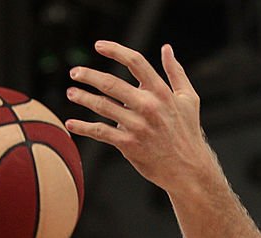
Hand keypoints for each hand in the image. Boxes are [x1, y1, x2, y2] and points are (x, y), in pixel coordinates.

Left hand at [64, 41, 215, 192]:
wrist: (188, 169)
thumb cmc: (188, 132)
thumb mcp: (189, 98)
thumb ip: (176, 72)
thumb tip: (166, 49)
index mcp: (161, 92)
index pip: (135, 62)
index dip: (115, 50)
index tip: (99, 45)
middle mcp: (148, 106)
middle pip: (111, 83)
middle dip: (89, 75)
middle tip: (75, 72)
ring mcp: (137, 126)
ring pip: (102, 106)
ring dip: (82, 98)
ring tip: (71, 93)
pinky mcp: (128, 144)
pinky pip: (100, 132)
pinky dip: (83, 127)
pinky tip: (70, 123)